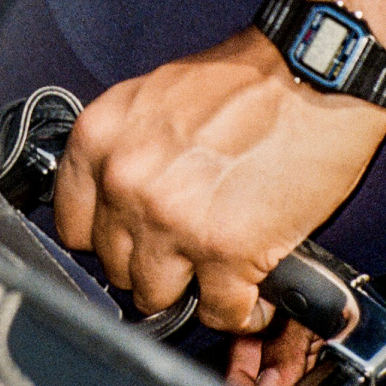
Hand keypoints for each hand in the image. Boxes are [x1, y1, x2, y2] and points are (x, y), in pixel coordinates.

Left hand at [52, 28, 385, 331]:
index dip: (109, 237)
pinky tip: (254, 286)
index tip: (131, 239)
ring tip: (219, 269)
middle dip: (153, 263)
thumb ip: (124, 151)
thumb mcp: (153, 99)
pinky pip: (221, 313)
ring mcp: (173, 220)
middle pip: (116, 266)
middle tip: (186, 249)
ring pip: (157, 297)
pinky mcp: (227, 251)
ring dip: (192, 289)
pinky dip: (242, 308)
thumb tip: (116, 202)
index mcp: (100, 138)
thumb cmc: (244, 81)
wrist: (312, 72)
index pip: (73, 226)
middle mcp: (125, 181)